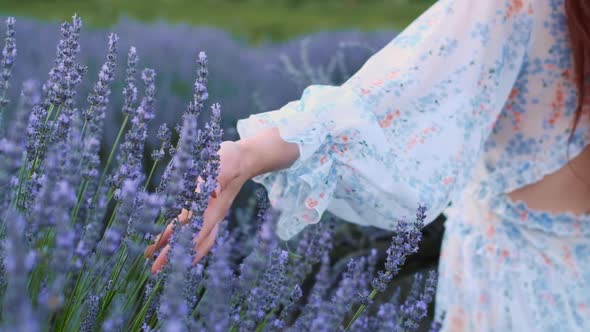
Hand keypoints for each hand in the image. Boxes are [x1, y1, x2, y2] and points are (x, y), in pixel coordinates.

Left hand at [144, 140, 248, 272]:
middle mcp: (213, 216)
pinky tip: (171, 243)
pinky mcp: (211, 212)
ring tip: (158, 261)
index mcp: (213, 207)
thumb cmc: (230, 158)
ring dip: (178, 252)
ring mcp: (213, 215)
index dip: (174, 244)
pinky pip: (198, 233)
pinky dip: (185, 242)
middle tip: (153, 270)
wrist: (244, 159)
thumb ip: (217, 176)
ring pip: (196, 241)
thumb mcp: (222, 162)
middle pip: (193, 242)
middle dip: (173, 256)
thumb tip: (213, 189)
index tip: (157, 256)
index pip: (190, 229)